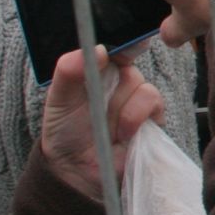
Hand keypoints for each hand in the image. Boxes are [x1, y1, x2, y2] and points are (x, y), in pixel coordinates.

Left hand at [40, 48, 165, 197]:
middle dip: (115, 85)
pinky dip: (137, 119)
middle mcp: (119, 79)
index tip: (119, 52)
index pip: (117, 43)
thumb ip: (69, 70)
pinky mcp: (152, 117)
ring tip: (111, 127)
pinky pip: (154, 104)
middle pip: (132, 63)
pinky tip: (124, 134)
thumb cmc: (65, 131)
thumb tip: (98, 49)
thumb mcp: (59, 98)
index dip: (122, 44)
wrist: (77, 171)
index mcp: (98, 67)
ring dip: (125, 109)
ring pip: (143, 85)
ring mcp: (137, 98)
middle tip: (98, 103)